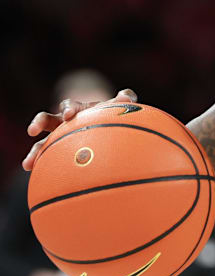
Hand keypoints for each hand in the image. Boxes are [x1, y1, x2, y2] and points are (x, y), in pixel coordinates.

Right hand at [23, 88, 137, 170]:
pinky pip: (49, 160)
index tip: (68, 116)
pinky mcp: (59, 153)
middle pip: (47, 120)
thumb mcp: (119, 106)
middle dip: (39, 123)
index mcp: (77, 110)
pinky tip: (40, 179)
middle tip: (32, 130)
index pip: (68, 106)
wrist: (108, 127)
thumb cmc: (112, 115)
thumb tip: (126, 96)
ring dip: (34, 152)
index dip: (67, 109)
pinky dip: (44, 168)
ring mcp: (59, 138)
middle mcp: (64, 123)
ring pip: (42, 143)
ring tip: (27, 165)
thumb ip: (125, 99)